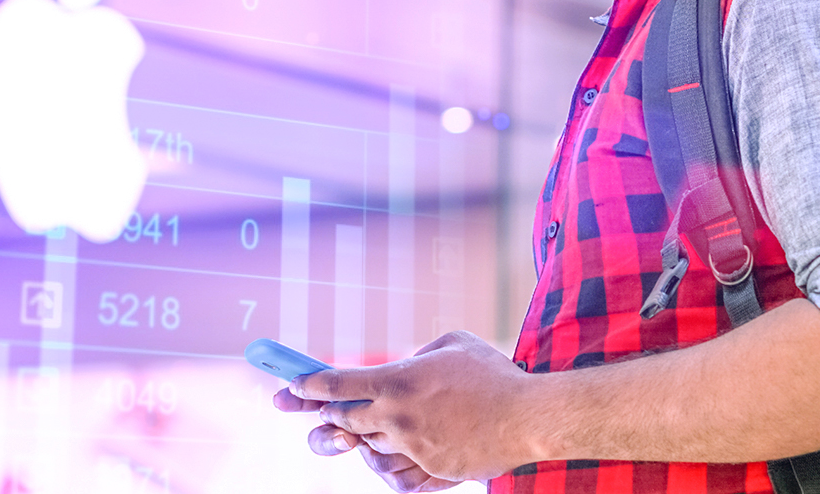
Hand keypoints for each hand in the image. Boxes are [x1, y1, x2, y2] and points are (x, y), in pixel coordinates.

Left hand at [287, 330, 537, 481]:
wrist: (529, 417)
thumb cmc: (493, 375)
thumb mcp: (451, 344)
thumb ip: (417, 356)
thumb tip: (403, 367)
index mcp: (397, 382)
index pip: (335, 385)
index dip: (307, 386)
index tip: (290, 386)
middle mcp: (397, 417)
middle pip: (343, 422)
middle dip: (326, 417)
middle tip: (310, 410)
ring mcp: (412, 448)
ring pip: (369, 449)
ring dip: (367, 438)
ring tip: (382, 425)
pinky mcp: (430, 471)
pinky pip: (396, 474)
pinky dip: (393, 463)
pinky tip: (403, 451)